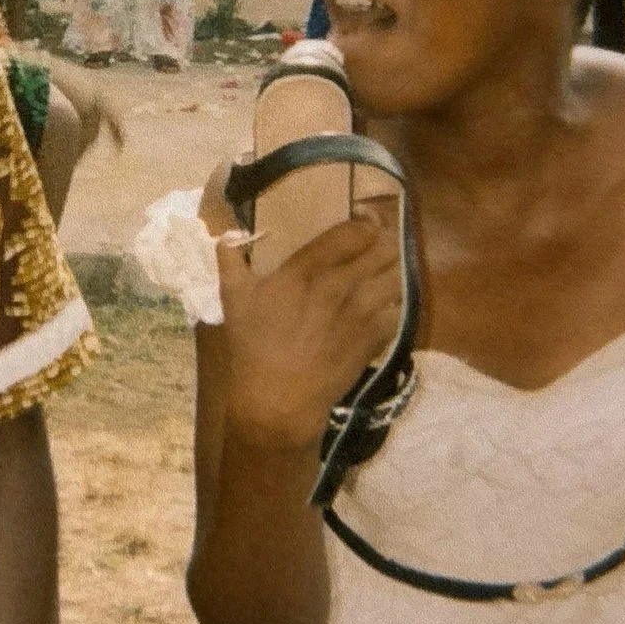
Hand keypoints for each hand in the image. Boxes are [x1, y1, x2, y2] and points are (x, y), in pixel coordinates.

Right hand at [214, 202, 403, 445]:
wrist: (277, 400)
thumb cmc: (253, 347)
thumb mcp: (233, 298)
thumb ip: (230, 259)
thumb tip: (225, 233)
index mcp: (305, 271)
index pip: (352, 233)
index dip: (364, 224)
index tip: (363, 223)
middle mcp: (338, 286)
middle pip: (384, 249)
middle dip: (384, 243)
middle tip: (377, 246)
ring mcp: (360, 314)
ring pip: (396, 277)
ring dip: (392, 272)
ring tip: (383, 275)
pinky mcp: (373, 339)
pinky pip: (398, 312)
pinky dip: (393, 307)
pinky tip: (381, 309)